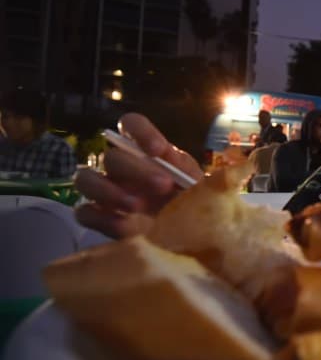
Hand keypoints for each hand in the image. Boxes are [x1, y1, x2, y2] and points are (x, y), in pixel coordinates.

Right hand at [74, 113, 203, 238]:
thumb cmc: (191, 202)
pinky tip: (124, 226)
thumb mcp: (198, 185)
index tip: (157, 150)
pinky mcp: (99, 218)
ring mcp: (106, 192)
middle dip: (137, 170)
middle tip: (163, 186)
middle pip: (112, 157)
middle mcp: (121, 167)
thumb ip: (189, 171)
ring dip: (108, 191)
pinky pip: (84, 212)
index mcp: (145, 151)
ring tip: (136, 206)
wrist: (188, 234)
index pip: (131, 125)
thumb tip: (193, 159)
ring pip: (85, 179)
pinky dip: (100, 218)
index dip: (140, 132)